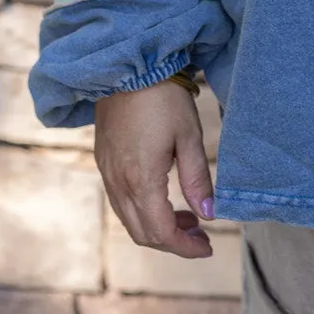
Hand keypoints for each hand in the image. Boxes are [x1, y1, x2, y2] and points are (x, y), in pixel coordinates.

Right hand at [94, 80, 215, 258]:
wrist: (126, 67)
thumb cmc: (162, 98)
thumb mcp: (189, 137)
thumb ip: (198, 180)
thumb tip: (210, 215)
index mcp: (141, 180)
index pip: (161, 232)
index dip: (185, 247)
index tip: (207, 247)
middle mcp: (118, 183)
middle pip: (142, 233)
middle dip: (173, 242)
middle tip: (201, 236)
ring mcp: (107, 174)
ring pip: (129, 220)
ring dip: (158, 227)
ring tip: (189, 219)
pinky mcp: (104, 163)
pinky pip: (121, 202)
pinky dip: (143, 211)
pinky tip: (164, 198)